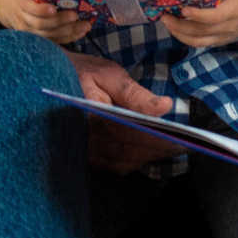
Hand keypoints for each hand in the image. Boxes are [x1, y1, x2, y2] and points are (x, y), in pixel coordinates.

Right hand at [0, 0, 86, 46]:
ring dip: (68, 32)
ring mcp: (29, 31)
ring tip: (85, 26)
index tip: (54, 8)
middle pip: (40, 24)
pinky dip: (67, 38)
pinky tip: (80, 32)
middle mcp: (22, 18)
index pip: (28, 7)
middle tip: (75, 15)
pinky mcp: (37, 39)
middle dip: (59, 21)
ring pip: (48, 36)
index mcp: (20, 0)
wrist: (10, 4)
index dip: (40, 10)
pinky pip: (53, 41)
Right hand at [69, 49, 178, 173]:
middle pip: (129, 151)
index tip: (183, 139)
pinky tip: (150, 152)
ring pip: (123, 161)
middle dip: (160, 149)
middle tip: (187, 145)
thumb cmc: (82, 72)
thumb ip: (136, 93)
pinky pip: (114, 165)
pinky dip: (134, 161)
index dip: (157, 138)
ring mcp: (84, 150)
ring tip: (174, 148)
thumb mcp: (109, 74)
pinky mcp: (86, 156)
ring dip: (149, 156)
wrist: (50, 79)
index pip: (129, 133)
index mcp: (91, 114)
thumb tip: (165, 106)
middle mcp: (85, 138)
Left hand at [166, 0, 237, 47]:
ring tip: (166, 23)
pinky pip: (201, 44)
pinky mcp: (220, 41)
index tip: (183, 10)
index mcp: (235, 9)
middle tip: (164, 16)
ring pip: (199, 41)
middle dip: (180, 26)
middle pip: (202, 32)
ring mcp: (225, 36)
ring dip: (180, 34)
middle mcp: (230, 26)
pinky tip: (175, 29)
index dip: (198, 16)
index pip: (215, 17)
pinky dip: (186, 38)